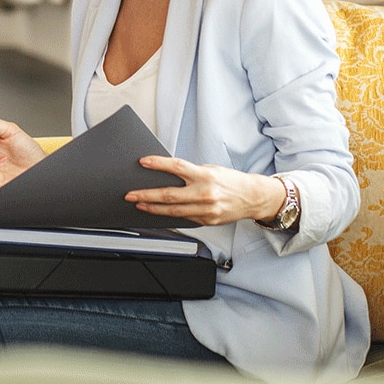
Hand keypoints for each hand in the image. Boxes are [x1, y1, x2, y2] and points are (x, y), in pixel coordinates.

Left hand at [125, 156, 289, 225]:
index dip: (158, 164)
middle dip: (146, 195)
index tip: (143, 162)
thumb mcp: (210, 170)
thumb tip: (166, 174)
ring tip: (139, 204)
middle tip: (130, 194)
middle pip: (169, 194)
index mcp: (205, 176)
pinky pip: (183, 218)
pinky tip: (157, 212)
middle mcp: (205, 193)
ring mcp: (206, 210)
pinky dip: (168, 215)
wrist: (254, 197)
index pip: (176, 167)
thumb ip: (190, 173)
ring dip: (152, 208)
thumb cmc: (231, 181)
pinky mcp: (207, 221)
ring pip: (173, 211)